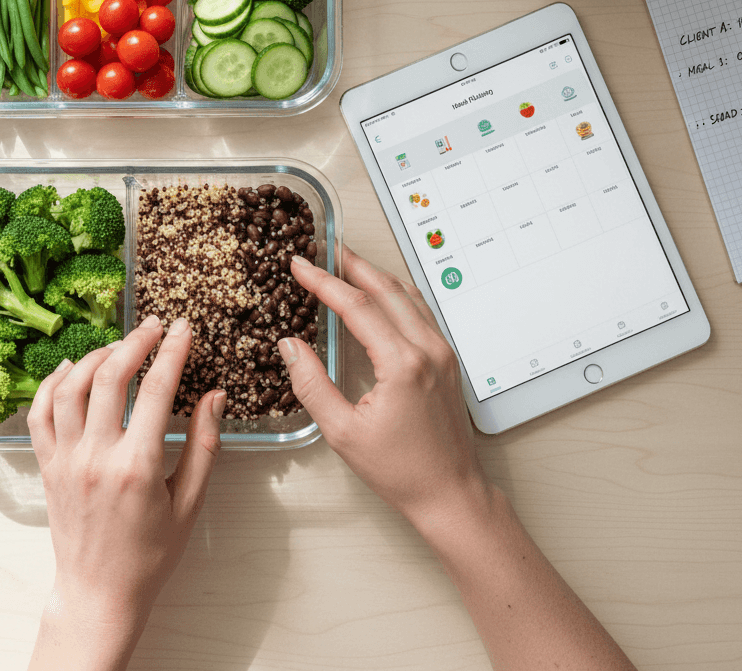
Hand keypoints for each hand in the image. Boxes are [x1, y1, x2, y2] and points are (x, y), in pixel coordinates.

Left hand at [27, 316, 224, 670]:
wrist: (99, 592)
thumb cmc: (149, 554)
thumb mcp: (188, 502)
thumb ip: (203, 445)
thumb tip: (215, 397)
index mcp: (136, 466)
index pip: (156, 389)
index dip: (173, 351)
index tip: (184, 329)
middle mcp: (96, 457)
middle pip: (110, 377)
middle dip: (135, 342)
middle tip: (154, 325)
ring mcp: (65, 460)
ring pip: (70, 387)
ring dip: (95, 356)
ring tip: (119, 345)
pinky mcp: (47, 467)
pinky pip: (39, 413)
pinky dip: (52, 383)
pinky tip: (71, 368)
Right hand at [281, 250, 637, 669]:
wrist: (451, 493)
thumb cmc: (401, 471)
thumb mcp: (343, 433)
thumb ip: (312, 383)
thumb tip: (290, 345)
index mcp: (402, 364)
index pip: (357, 306)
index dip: (324, 281)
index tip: (300, 264)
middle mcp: (428, 349)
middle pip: (386, 288)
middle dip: (351, 264)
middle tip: (322, 248)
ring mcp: (442, 351)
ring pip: (407, 294)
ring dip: (375, 274)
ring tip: (346, 263)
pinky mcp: (447, 358)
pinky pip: (420, 310)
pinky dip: (395, 292)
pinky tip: (379, 293)